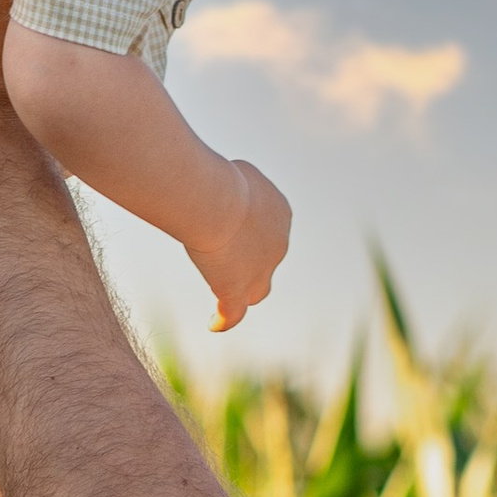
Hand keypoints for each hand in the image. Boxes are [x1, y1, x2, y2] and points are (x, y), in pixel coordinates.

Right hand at [188, 157, 291, 332]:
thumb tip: (226, 191)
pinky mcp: (237, 291)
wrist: (217, 203)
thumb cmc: (219, 180)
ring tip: (223, 294)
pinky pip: (234, 313)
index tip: (228, 227)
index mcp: (281, 213)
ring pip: (255, 289)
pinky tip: (215, 323)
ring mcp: (261, 272)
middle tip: (220, 253)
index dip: (250, 232)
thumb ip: (234, 186)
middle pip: (263, 261)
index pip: (267, 229)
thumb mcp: (233, 173)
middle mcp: (279, 245)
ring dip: (241, 289)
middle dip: (246, 259)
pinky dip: (226, 319)